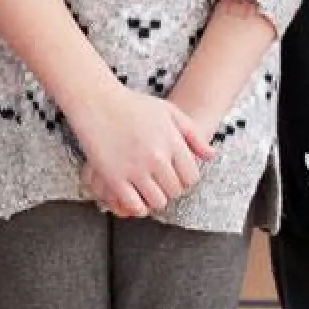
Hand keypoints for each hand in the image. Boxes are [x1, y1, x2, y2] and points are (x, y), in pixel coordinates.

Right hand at [72, 80, 201, 219]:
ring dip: (154, 199)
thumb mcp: (170, 112)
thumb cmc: (134, 105)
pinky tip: (134, 197)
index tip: (175, 176)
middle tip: (160, 182)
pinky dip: (137, 206)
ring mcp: (135, 168)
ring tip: (148, 189)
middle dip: (170, 189)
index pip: (191, 177)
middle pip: (175, 191)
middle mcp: (156, 157)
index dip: (185, 180)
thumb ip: (193, 135)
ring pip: (157, 201)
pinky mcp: (114, 177)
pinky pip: (133, 204)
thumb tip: (211, 155)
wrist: (97, 101)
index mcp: (172, 142)